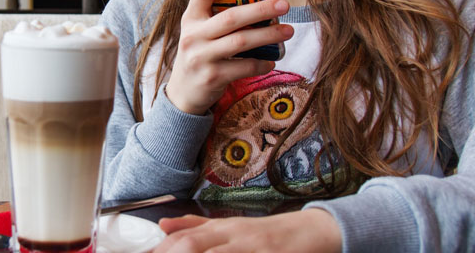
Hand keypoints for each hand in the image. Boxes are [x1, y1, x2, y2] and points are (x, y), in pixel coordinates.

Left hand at [153, 209, 341, 252]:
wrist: (312, 231)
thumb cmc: (268, 234)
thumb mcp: (232, 227)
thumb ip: (198, 226)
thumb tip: (163, 225)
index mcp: (224, 228)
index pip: (185, 237)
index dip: (163, 248)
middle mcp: (236, 236)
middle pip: (195, 244)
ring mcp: (254, 248)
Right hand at [165, 0, 292, 114]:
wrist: (183, 93)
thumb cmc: (200, 53)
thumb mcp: (200, 31)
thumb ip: (217, 15)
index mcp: (190, 18)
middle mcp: (193, 35)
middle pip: (231, 17)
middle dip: (261, 9)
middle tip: (284, 4)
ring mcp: (201, 57)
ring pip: (241, 42)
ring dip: (268, 35)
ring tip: (288, 31)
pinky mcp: (212, 77)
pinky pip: (244, 67)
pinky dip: (262, 63)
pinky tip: (272, 61)